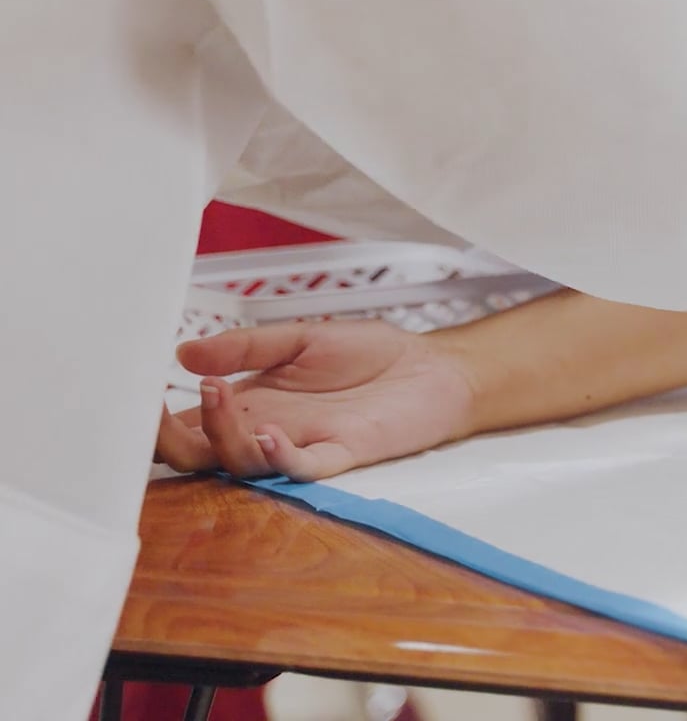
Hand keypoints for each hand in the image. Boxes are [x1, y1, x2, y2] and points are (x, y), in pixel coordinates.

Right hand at [154, 321, 475, 480]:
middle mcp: (268, 431)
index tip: (133, 396)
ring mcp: (302, 446)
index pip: (190, 423)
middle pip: (202, 456)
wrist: (434, 367)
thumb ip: (245, 346)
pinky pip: (303, 467)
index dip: (158, 419)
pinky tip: (269, 432)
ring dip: (224, 435)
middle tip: (156, 412)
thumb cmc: (373, 355)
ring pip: (243, 464)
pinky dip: (281, 456)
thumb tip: (183, 354)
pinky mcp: (342, 454)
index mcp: (252, 405)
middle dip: (170, 440)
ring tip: (219, 395)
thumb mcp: (300, 338)